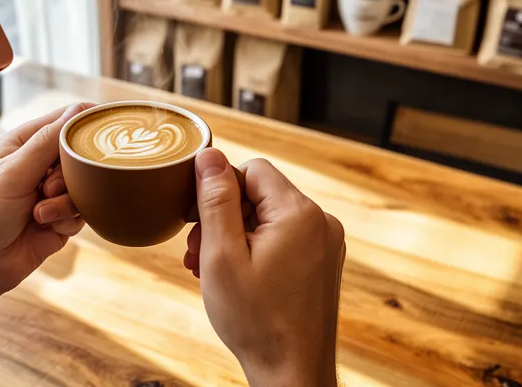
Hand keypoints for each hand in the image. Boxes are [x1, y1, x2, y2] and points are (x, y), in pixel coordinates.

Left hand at [0, 103, 92, 298]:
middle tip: (46, 188)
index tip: (103, 130)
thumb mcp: (13, 172)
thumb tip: (76, 111)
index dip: (83, 124)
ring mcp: (51, 192)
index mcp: (24, 143)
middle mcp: (39, 165)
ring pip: (84, 186)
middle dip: (68, 174)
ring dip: (65, 201)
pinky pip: (81, 212)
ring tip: (39, 213)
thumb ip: (47, 142)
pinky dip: (66, 220)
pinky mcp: (60, 218)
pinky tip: (45, 226)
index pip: (63, 120)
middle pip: (79, 155)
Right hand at [183, 149, 344, 386]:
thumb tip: (208, 155)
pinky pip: (282, 239)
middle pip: (260, 195)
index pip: (251, 170)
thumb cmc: (256, 321)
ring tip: (210, 269)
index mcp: (299, 213)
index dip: (218, 191)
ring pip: (268, 218)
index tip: (196, 221)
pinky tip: (234, 276)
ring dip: (235, 236)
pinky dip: (255, 251)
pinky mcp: (322, 263)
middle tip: (197, 252)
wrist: (292, 374)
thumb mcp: (222, 254)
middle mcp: (321, 222)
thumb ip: (215, 199)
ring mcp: (325, 244)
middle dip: (223, 218)